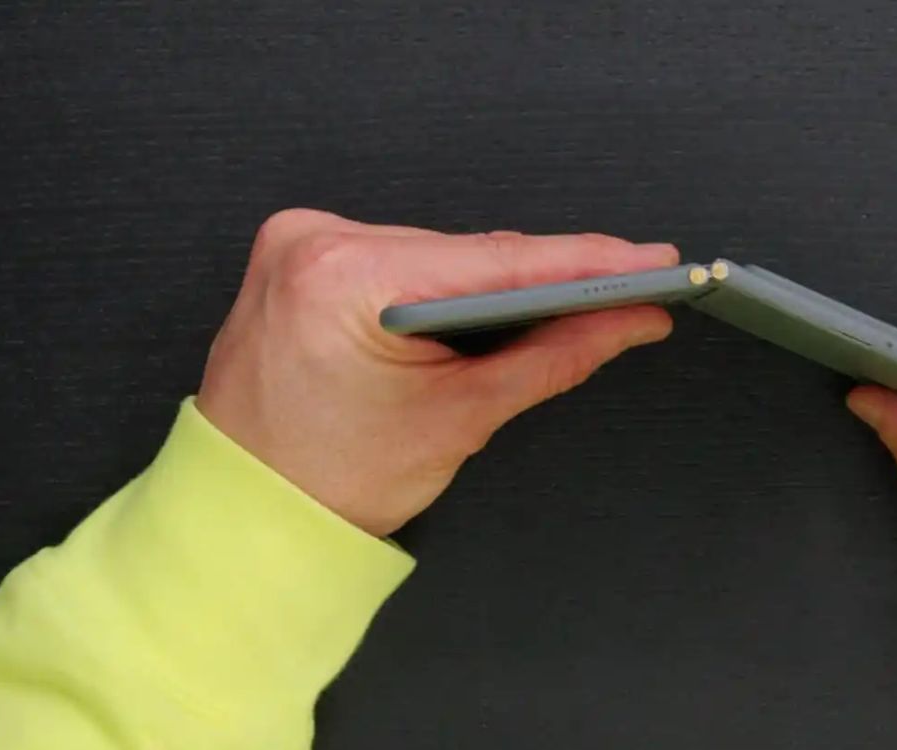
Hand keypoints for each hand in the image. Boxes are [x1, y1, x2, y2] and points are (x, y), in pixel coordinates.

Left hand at [197, 209, 677, 535]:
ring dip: (496, 283)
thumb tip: (624, 321)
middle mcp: (315, 241)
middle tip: (629, 291)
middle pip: (470, 252)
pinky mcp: (303, 253)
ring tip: (568, 305)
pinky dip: (448, 284)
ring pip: (441, 254)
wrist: (245, 509)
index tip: (650, 262)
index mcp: (343, 278)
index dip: (587, 263)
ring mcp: (303, 241)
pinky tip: (490, 306)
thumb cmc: (326, 480)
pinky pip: (403, 258)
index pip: (498, 260)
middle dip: (548, 278)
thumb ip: (554, 358)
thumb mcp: (459, 418)